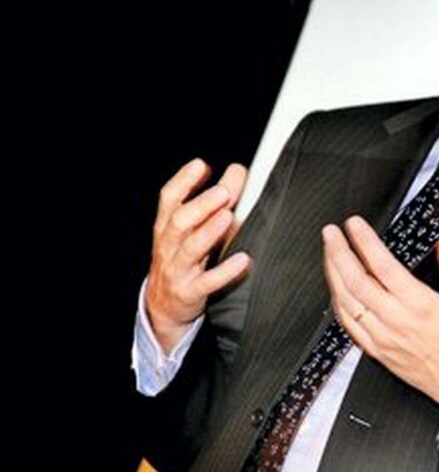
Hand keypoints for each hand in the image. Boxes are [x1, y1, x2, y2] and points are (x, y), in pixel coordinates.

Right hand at [145, 158, 250, 354]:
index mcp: (166, 227)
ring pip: (189, 249)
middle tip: (223, 191)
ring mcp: (177, 270)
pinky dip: (225, 271)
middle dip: (200, 205)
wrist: (162, 307)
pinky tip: (244, 260)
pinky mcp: (189, 292)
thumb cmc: (182, 259)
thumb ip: (213, 201)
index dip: (183, 181)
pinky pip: (207, 282)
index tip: (201, 165)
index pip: (168, 199)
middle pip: (178, 222)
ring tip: (227, 217)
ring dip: (209, 232)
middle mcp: (168, 246)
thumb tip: (236, 170)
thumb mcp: (190, 230)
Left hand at [322, 216, 438, 412]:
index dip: (365, 242)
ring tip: (329, 252)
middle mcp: (398, 322)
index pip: (383, 267)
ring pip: (347, 303)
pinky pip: (348, 325)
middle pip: (357, 282)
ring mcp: (383, 338)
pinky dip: (338, 303)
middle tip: (331, 232)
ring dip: (333, 275)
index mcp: (421, 306)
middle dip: (339, 253)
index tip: (355, 225)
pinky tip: (335, 288)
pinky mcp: (377, 350)